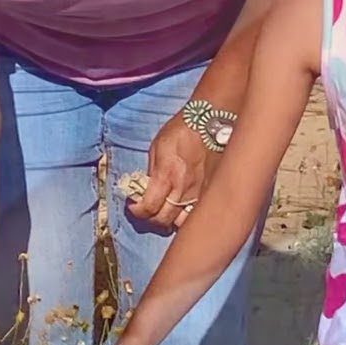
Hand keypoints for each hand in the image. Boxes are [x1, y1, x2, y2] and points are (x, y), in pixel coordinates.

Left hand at [127, 115, 214, 229]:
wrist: (209, 122)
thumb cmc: (181, 130)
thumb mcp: (157, 147)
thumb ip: (152, 171)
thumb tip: (148, 189)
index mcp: (166, 175)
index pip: (149, 207)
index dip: (137, 211)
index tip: (134, 207)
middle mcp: (184, 188)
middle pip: (164, 220)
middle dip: (151, 219)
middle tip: (148, 212)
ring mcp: (200, 193)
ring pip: (184, 222)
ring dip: (172, 221)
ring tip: (168, 212)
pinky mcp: (212, 191)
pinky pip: (198, 212)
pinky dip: (189, 215)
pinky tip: (184, 209)